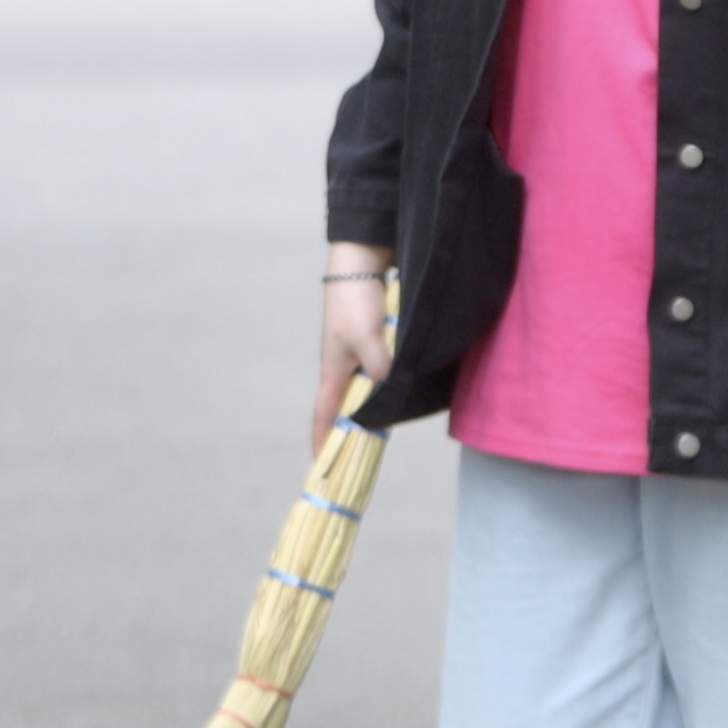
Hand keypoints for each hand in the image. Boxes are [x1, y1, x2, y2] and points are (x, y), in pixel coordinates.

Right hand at [318, 249, 396, 449]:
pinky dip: (390, 384)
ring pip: (368, 390)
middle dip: (355, 431)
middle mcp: (345, 367)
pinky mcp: (374, 341)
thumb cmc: (355, 301)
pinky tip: (406, 390)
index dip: (322, 440)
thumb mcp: (367, 338)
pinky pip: (382, 372)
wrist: (362, 262)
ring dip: (376, 407)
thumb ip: (381, 368)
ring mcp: (359, 354)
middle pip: (348, 407)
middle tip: (366, 456)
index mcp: (333, 371)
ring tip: (389, 430)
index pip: (324, 415)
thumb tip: (393, 392)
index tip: (321, 466)